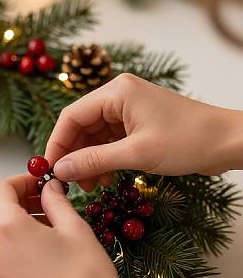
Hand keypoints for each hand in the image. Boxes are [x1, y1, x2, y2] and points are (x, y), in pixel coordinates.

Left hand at [0, 174, 138, 277]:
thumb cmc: (87, 276)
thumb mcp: (75, 228)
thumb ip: (55, 200)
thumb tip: (48, 186)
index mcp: (7, 227)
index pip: (0, 189)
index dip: (19, 182)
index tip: (37, 185)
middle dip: (8, 201)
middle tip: (36, 204)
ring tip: (32, 230)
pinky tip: (22, 255)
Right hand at [46, 73, 242, 190]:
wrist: (229, 142)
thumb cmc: (188, 141)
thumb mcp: (137, 153)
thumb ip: (95, 161)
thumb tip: (61, 170)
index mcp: (116, 92)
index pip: (72, 116)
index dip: (57, 143)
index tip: (51, 169)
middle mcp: (118, 96)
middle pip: (81, 126)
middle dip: (74, 155)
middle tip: (71, 182)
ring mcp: (127, 110)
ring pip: (94, 136)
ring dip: (89, 160)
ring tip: (90, 185)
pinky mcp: (136, 123)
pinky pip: (109, 141)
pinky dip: (103, 159)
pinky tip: (105, 177)